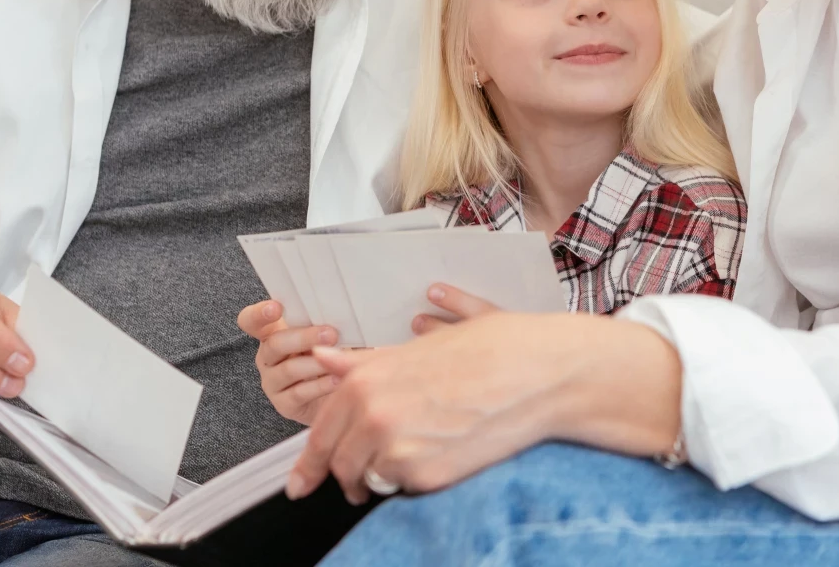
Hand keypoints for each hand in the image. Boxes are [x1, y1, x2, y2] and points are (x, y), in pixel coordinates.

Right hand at [240, 299, 343, 422]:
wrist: (343, 397)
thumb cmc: (336, 358)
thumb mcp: (331, 337)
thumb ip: (327, 325)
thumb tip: (343, 314)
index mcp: (273, 334)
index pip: (251, 321)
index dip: (258, 314)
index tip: (276, 307)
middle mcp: (268, 358)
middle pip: (274, 344)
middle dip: (303, 338)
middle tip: (330, 334)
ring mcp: (272, 382)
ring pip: (287, 369)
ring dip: (315, 364)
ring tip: (339, 360)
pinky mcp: (283, 404)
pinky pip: (299, 393)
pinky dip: (320, 386)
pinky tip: (337, 380)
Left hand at [285, 288, 681, 501]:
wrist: (539, 372)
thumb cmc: (487, 350)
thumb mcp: (418, 348)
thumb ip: (364, 363)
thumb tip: (324, 360)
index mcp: (362, 382)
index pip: (319, 433)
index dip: (308, 465)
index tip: (299, 485)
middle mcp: (371, 415)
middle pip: (339, 464)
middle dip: (345, 477)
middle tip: (357, 484)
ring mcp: (396, 448)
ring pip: (369, 481)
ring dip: (380, 481)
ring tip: (405, 467)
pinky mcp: (427, 475)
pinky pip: (405, 490)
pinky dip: (414, 484)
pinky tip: (438, 461)